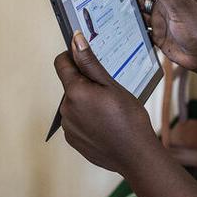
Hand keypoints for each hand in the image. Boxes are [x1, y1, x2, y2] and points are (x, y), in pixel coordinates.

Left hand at [53, 31, 159, 173]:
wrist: (135, 155)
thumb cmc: (129, 119)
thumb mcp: (112, 85)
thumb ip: (90, 63)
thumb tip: (75, 40)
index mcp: (75, 92)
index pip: (61, 63)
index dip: (72, 57)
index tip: (86, 58)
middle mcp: (66, 109)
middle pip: (70, 85)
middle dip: (85, 84)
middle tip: (109, 91)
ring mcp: (68, 127)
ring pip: (74, 104)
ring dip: (86, 102)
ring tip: (109, 112)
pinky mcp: (73, 140)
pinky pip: (76, 122)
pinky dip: (87, 120)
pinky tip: (105, 125)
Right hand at [130, 0, 196, 71]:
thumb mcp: (178, 7)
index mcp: (168, 0)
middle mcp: (162, 11)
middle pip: (141, 1)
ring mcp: (159, 25)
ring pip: (139, 17)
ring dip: (129, 15)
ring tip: (112, 13)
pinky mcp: (158, 39)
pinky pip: (142, 33)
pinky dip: (134, 31)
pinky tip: (123, 30)